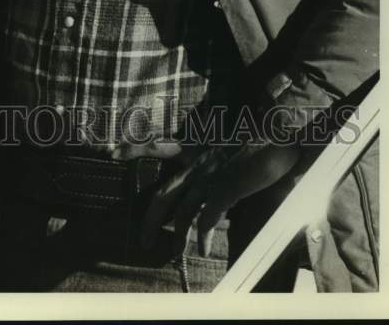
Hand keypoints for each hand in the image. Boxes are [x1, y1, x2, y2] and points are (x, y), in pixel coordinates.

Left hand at [139, 137, 301, 257]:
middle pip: (162, 194)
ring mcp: (209, 178)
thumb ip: (214, 160)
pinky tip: (202, 251)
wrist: (279, 134)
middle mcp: (196, 164)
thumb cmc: (256, 137)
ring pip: (182, 213)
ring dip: (176, 237)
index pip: (155, 146)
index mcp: (194, 149)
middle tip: (143, 241)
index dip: (132, 149)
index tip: (110, 152)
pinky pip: (206, 220)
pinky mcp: (225, 190)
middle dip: (150, 220)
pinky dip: (202, 238)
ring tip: (174, 254)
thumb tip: (208, 180)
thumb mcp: (227, 145)